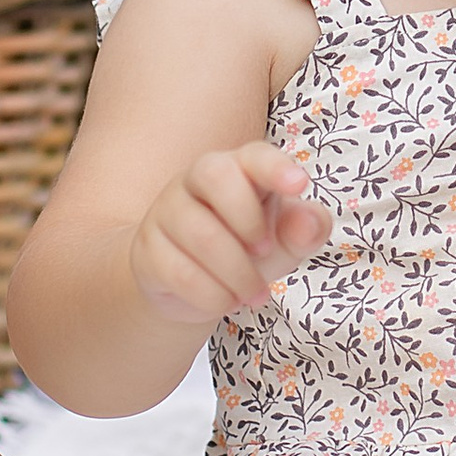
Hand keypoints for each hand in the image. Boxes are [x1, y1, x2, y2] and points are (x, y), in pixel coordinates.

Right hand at [129, 142, 330, 334]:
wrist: (192, 286)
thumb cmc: (248, 249)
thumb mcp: (286, 241)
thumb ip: (306, 229)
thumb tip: (309, 222)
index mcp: (238, 167)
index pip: (254, 154)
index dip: (275, 166)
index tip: (300, 185)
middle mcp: (196, 178)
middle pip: (215, 176)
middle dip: (248, 220)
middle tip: (266, 253)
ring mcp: (166, 211)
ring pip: (202, 234)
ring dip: (238, 274)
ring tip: (254, 293)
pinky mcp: (147, 249)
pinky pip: (180, 272)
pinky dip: (213, 295)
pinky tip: (226, 300)